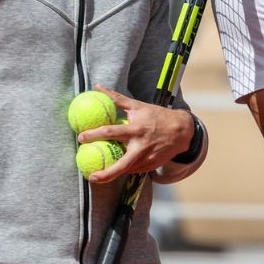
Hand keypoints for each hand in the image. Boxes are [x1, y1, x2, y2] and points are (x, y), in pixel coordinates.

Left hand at [75, 85, 194, 182]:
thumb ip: (116, 98)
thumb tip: (98, 87)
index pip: (111, 132)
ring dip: (114, 173)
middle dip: (105, 174)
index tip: (80, 138)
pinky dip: (126, 168)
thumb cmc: (157, 116)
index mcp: (136, 129)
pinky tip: (118, 168)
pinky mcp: (152, 166)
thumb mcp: (138, 105)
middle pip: (121, 165)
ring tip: (100, 175)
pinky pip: (135, 169)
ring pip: (127, 170)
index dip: (94, 135)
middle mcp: (141, 146)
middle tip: (91, 176)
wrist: (182, 131)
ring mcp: (148, 159)